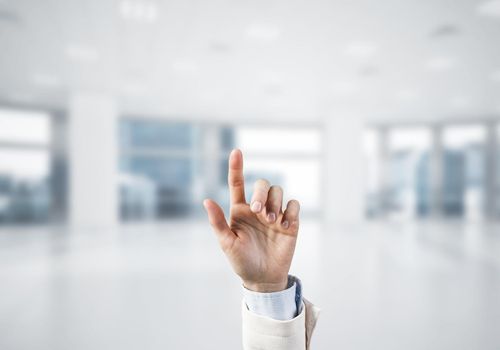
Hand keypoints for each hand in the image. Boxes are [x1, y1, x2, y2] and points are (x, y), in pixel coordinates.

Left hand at [203, 149, 299, 292]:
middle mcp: (257, 208)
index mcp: (240, 210)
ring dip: (275, 203)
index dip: (236, 167)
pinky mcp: (290, 222)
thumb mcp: (227, 244)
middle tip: (259, 212)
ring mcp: (274, 214)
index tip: (236, 151)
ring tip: (272, 222)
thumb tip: (206, 201)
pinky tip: (286, 226)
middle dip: (261, 193)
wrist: (263, 279)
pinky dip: (290, 211)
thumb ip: (218, 222)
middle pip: (262, 184)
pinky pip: (293, 205)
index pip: (237, 184)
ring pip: (278, 191)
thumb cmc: (242, 261)